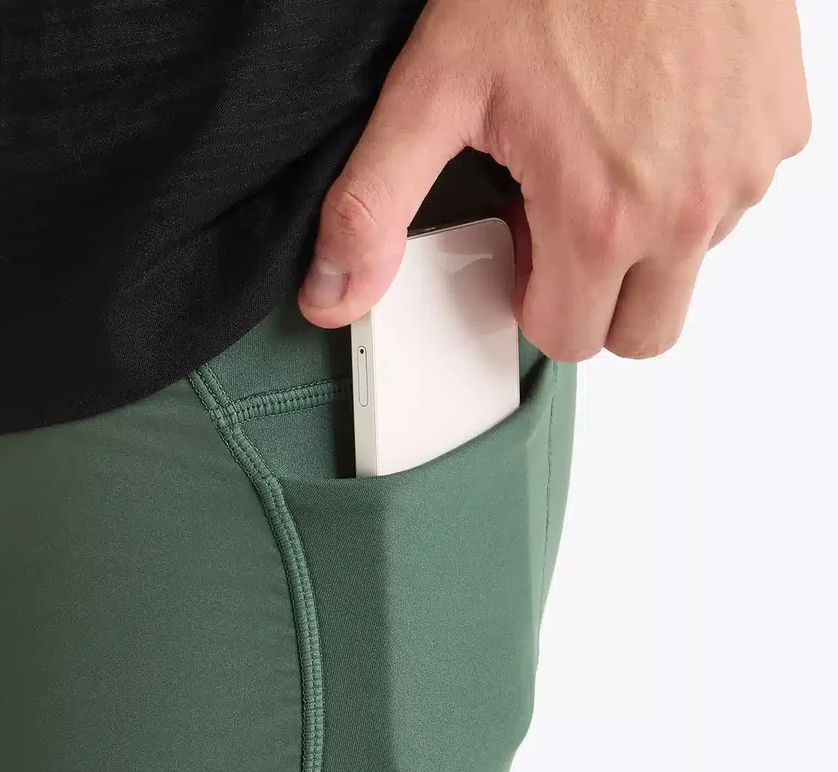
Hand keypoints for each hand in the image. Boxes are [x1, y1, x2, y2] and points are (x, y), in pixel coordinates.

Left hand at [299, 0, 810, 360]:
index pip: (567, 340)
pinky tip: (656, 122)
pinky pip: (736, 199)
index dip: (532, 296)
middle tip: (565, 219)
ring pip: (687, 269)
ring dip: (648, 240)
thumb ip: (374, 206)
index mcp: (600, 219)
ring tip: (607, 153)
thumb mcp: (436, 89)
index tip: (522, 238)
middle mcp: (685, 210)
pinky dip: (695, 180)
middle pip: (638, 333)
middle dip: (596, 296)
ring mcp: (743, 171)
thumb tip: (334, 293)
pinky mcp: (780, 131)